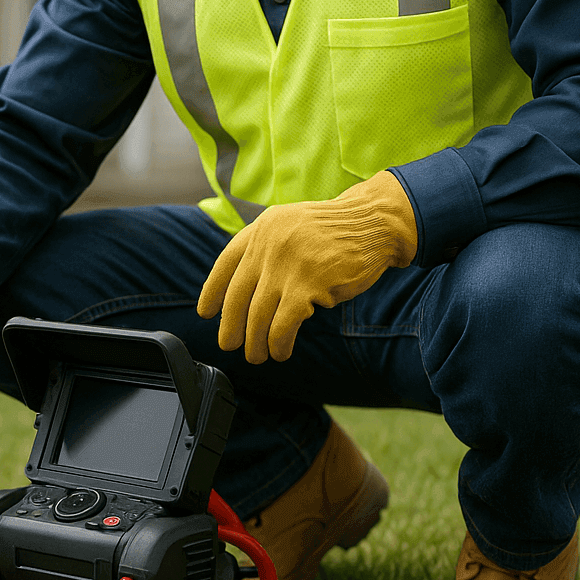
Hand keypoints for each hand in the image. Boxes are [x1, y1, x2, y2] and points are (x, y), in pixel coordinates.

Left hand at [197, 170, 417, 363]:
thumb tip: (246, 286)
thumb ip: (268, 247)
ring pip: (257, 316)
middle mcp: (268, 245)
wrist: (374, 223)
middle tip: (229, 345)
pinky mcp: (307, 285)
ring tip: (258, 355)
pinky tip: (281, 352)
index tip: (205, 312)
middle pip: (238, 296)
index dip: (212, 290)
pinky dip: (279, 343)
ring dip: (255, 342)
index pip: (225, 262)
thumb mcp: (292, 225)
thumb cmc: (337, 231)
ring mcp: (286, 265)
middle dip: (230, 326)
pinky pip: (283, 325)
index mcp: (262, 228)